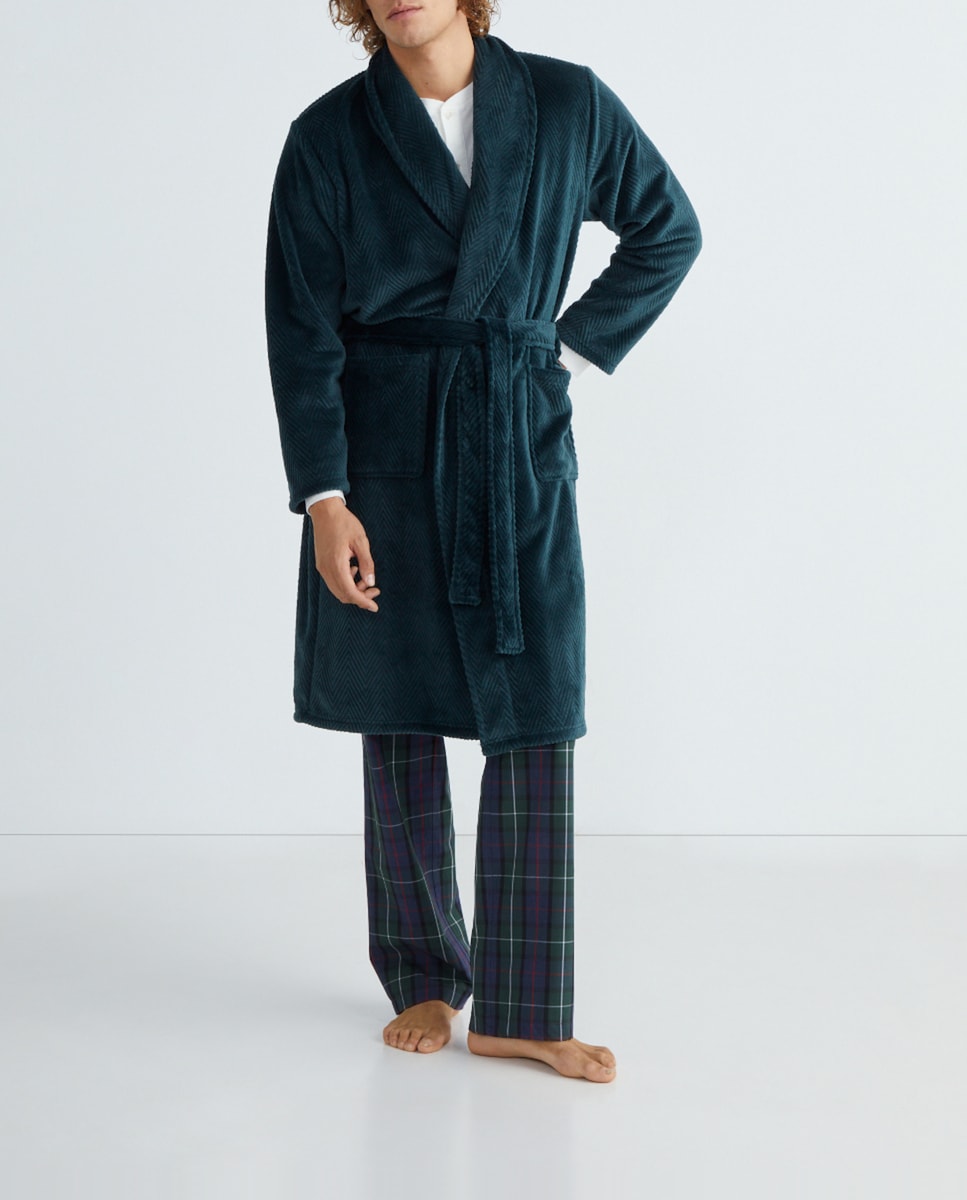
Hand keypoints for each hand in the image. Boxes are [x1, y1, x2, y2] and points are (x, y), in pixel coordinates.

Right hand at [308, 497, 379, 611]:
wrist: (325, 511)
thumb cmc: (344, 523)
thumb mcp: (361, 541)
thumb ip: (367, 563)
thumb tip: (371, 582)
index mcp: (336, 564)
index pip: (350, 592)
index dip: (363, 601)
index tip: (375, 607)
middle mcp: (326, 569)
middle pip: (343, 595)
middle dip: (360, 597)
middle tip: (375, 590)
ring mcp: (322, 567)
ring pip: (337, 590)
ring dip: (352, 590)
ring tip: (366, 579)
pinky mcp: (321, 564)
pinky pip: (333, 581)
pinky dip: (345, 583)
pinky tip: (354, 570)